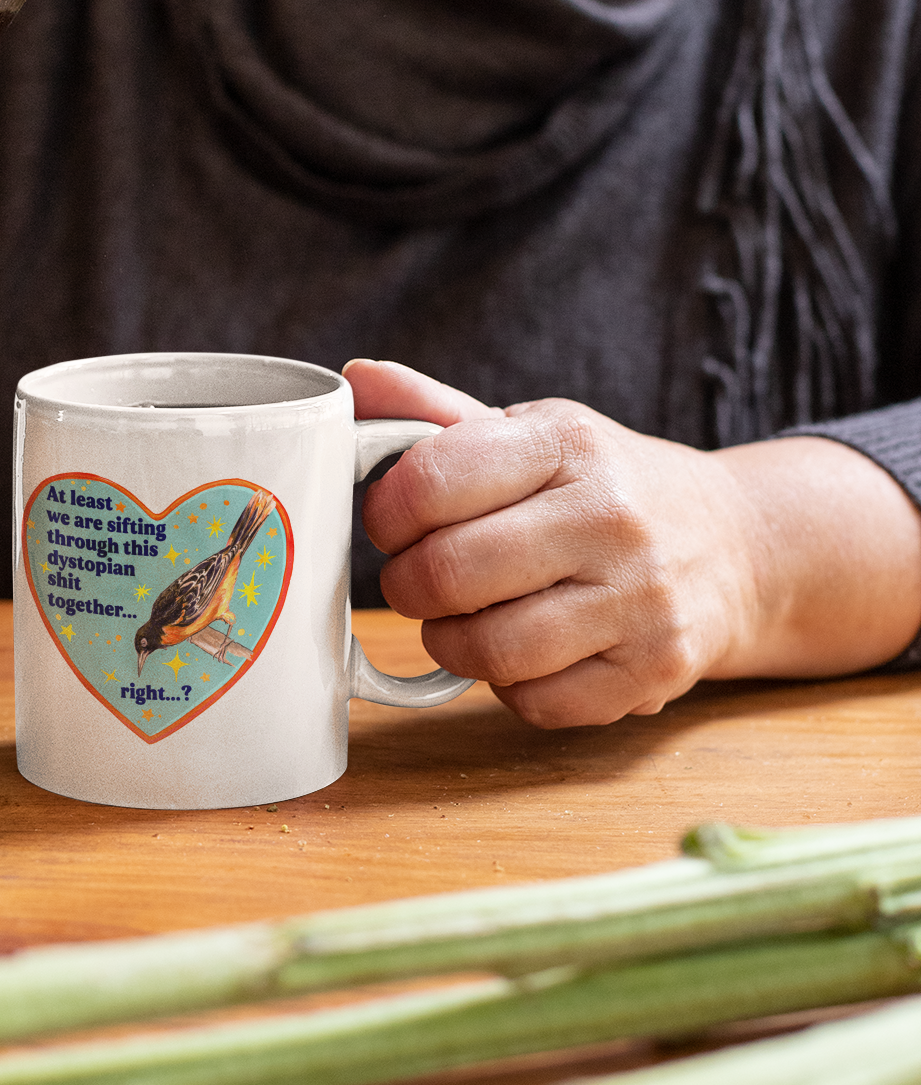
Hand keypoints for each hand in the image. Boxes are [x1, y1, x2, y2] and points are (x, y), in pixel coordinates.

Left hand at [345, 358, 920, 728]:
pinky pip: (537, 704)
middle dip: (408, 586)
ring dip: (450, 643)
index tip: (391, 524)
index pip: (432, 481)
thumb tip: (353, 380)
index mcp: (568, 442)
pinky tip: (523, 653)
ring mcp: (641, 598)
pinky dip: (509, 688)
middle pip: (450, 574)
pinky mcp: (655, 670)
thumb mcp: (531, 433)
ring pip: (490, 650)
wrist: (732, 543)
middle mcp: (611, 515)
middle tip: (416, 581)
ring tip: (460, 619)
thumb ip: (435, 414)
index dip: (386, 514)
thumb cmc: (601, 487)